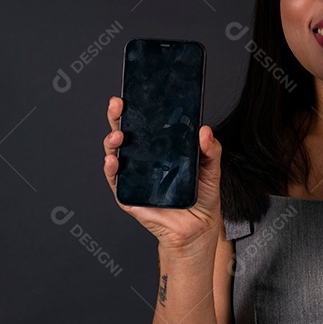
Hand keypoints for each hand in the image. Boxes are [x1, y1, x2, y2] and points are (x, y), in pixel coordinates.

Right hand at [103, 96, 222, 251]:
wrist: (198, 228)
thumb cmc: (200, 198)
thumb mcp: (210, 169)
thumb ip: (210, 149)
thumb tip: (205, 130)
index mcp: (160, 150)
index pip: (145, 125)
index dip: (137, 110)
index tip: (134, 95)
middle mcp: (144, 161)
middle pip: (125, 134)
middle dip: (118, 118)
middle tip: (119, 105)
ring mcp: (134, 177)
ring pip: (115, 155)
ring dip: (112, 143)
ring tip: (118, 135)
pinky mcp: (129, 196)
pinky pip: (116, 182)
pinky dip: (111, 170)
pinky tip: (113, 161)